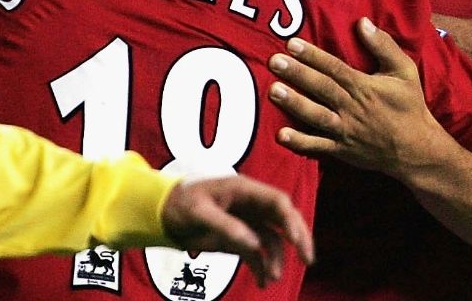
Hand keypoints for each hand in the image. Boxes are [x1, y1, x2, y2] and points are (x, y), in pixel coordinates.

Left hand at [160, 174, 315, 286]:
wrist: (164, 212)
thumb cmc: (180, 204)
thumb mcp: (198, 213)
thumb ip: (226, 227)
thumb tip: (253, 244)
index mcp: (244, 190)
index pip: (278, 202)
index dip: (292, 220)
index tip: (299, 241)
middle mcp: (251, 205)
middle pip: (283, 219)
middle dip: (297, 239)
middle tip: (308, 259)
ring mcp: (247, 221)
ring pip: (272, 239)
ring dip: (276, 259)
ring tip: (271, 279)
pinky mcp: (239, 238)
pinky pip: (257, 253)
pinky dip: (262, 267)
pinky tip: (262, 282)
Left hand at [269, 18, 454, 180]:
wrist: (416, 149)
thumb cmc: (409, 106)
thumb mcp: (404, 71)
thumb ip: (384, 46)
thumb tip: (363, 22)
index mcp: (365, 87)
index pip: (334, 67)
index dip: (312, 55)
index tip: (292, 43)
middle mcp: (352, 107)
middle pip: (321, 88)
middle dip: (297, 74)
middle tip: (274, 61)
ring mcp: (346, 130)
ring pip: (316, 115)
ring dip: (294, 104)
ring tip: (273, 91)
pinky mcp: (342, 150)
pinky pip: (318, 147)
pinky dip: (300, 142)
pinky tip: (280, 135)